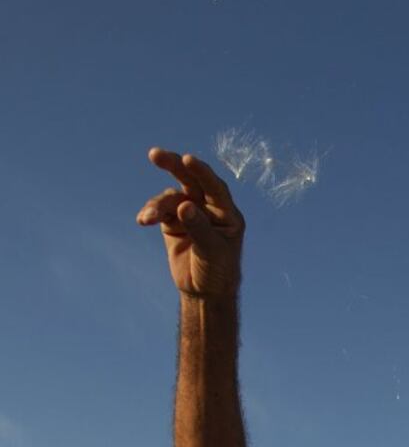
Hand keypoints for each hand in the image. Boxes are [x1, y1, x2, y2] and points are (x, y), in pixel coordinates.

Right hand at [136, 148, 243, 298]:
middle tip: (155, 155)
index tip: (187, 159)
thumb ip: (199, 228)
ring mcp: (190, 212)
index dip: (202, 172)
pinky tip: (143, 220)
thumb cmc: (217, 272)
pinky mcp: (172, 221)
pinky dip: (150, 213)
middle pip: (191, 180)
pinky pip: (159, 209)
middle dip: (173, 166)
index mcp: (227, 214)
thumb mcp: (212, 252)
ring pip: (170, 197)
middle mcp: (209, 208)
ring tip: (147, 219)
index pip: (215, 187)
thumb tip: (183, 204)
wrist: (204, 292)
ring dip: (156, 205)